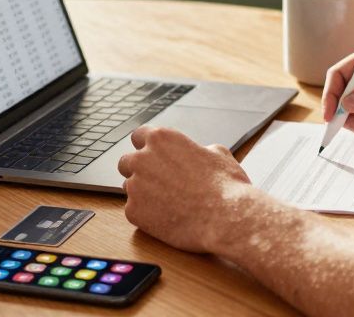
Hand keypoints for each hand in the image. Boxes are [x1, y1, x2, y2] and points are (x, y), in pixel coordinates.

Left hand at [117, 126, 251, 252]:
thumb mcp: (217, 154)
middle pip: (127, 161)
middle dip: (139, 170)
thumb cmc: (225, 185)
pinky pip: (134, 210)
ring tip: (169, 203)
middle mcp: (142, 159)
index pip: (138, 135)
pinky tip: (168, 217)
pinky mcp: (133, 212)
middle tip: (158, 182)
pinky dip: (147, 214)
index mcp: (161, 139)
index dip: (147, 147)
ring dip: (143, 193)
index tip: (153, 156)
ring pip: (129, 187)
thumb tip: (198, 153)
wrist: (226, 218)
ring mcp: (135, 186)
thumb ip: (196, 150)